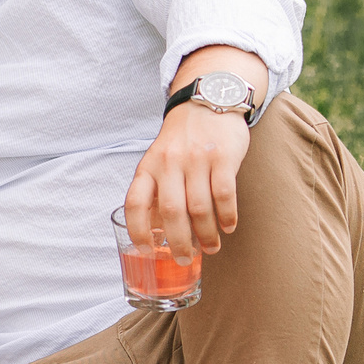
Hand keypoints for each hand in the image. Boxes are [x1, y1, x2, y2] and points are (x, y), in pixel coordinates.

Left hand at [126, 102, 252, 262]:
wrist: (207, 103)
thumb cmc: (181, 142)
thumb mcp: (158, 161)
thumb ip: (157, 190)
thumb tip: (156, 233)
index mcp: (148, 167)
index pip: (135, 203)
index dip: (138, 230)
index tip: (146, 250)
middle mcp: (169, 163)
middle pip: (171, 213)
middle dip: (179, 243)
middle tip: (186, 260)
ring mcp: (196, 159)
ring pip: (200, 208)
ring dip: (206, 234)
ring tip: (211, 248)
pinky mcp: (222, 157)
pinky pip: (224, 194)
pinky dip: (227, 216)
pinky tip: (228, 226)